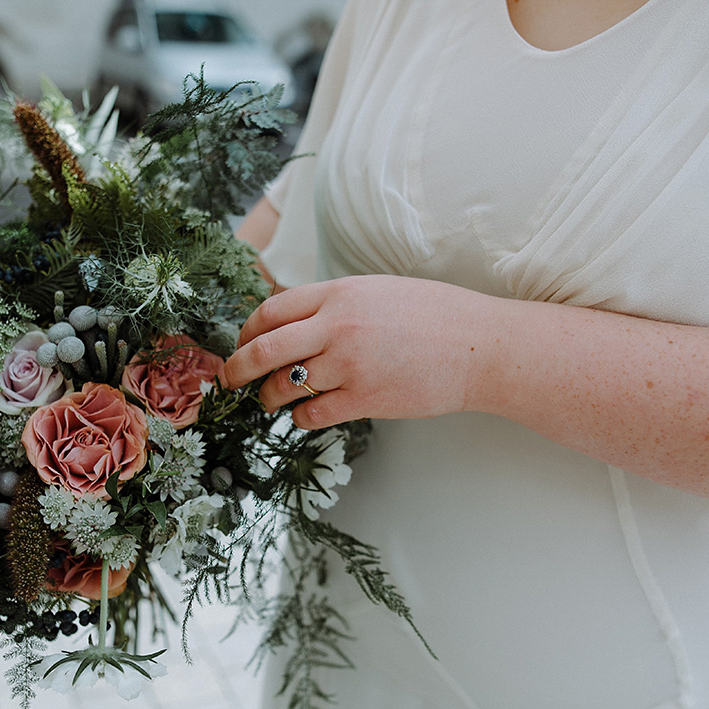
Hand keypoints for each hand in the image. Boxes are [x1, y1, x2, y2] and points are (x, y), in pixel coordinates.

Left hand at [223, 275, 495, 428]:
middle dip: (237, 368)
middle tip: (228, 381)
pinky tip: (306, 413)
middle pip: (264, 348)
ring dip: (270, 396)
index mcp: (339, 292)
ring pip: (283, 385)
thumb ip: (334, 304)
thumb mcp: (377, 291)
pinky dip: (301, 416)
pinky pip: (311, 413)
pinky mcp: (364, 398)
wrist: (480, 347)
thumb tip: (293, 324)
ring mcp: (349, 363)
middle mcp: (337, 325)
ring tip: (271, 400)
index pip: (271, 311)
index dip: (247, 332)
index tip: (241, 345)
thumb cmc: (435, 317)